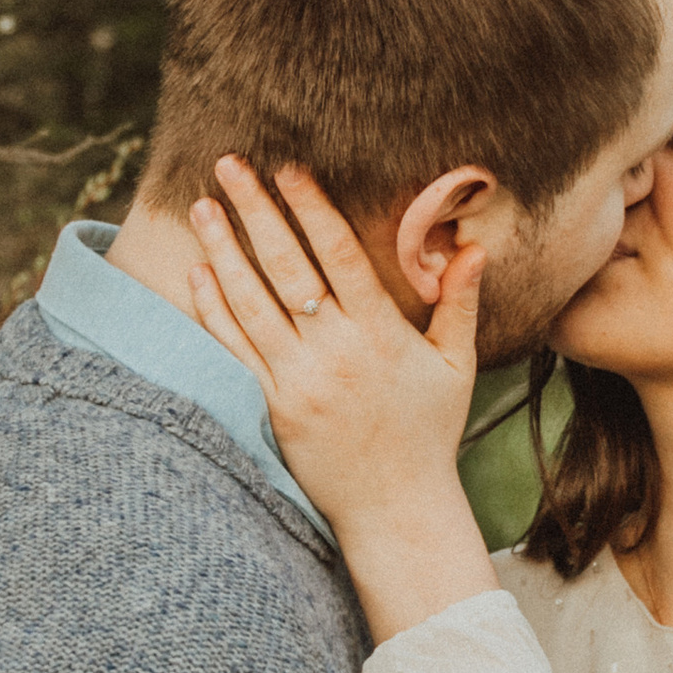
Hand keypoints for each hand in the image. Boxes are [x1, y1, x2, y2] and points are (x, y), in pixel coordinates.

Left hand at [187, 161, 493, 637]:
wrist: (396, 507)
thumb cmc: (428, 432)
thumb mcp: (454, 365)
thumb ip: (458, 303)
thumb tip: (474, 247)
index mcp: (382, 334)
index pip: (341, 254)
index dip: (313, 208)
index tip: (289, 169)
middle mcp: (337, 352)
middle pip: (288, 266)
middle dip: (257, 210)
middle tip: (230, 164)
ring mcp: (300, 380)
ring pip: (252, 302)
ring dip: (223, 250)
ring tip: (201, 207)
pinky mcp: (274, 406)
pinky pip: (236, 349)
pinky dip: (214, 309)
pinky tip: (198, 273)